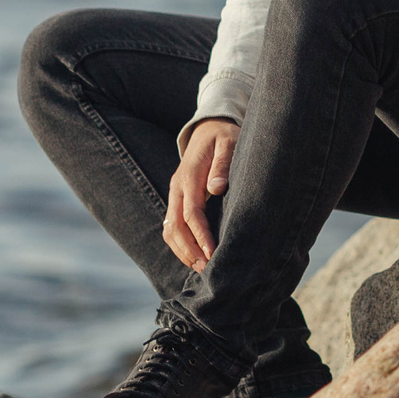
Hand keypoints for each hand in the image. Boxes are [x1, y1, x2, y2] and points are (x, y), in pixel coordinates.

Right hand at [164, 118, 236, 270]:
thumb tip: (217, 188)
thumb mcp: (228, 143)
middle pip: (175, 227)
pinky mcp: (178, 198)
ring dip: (182, 251)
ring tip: (201, 268)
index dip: (201, 236)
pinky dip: (180, 244)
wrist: (210, 127)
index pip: (191, 213)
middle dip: (190, 251)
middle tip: (208, 270)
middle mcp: (178, 187)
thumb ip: (223, 164)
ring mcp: (175, 193)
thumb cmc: (223, 136)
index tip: (213, 254)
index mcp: (189, 176)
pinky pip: (172, 226)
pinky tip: (194, 256)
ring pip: (170, 229)